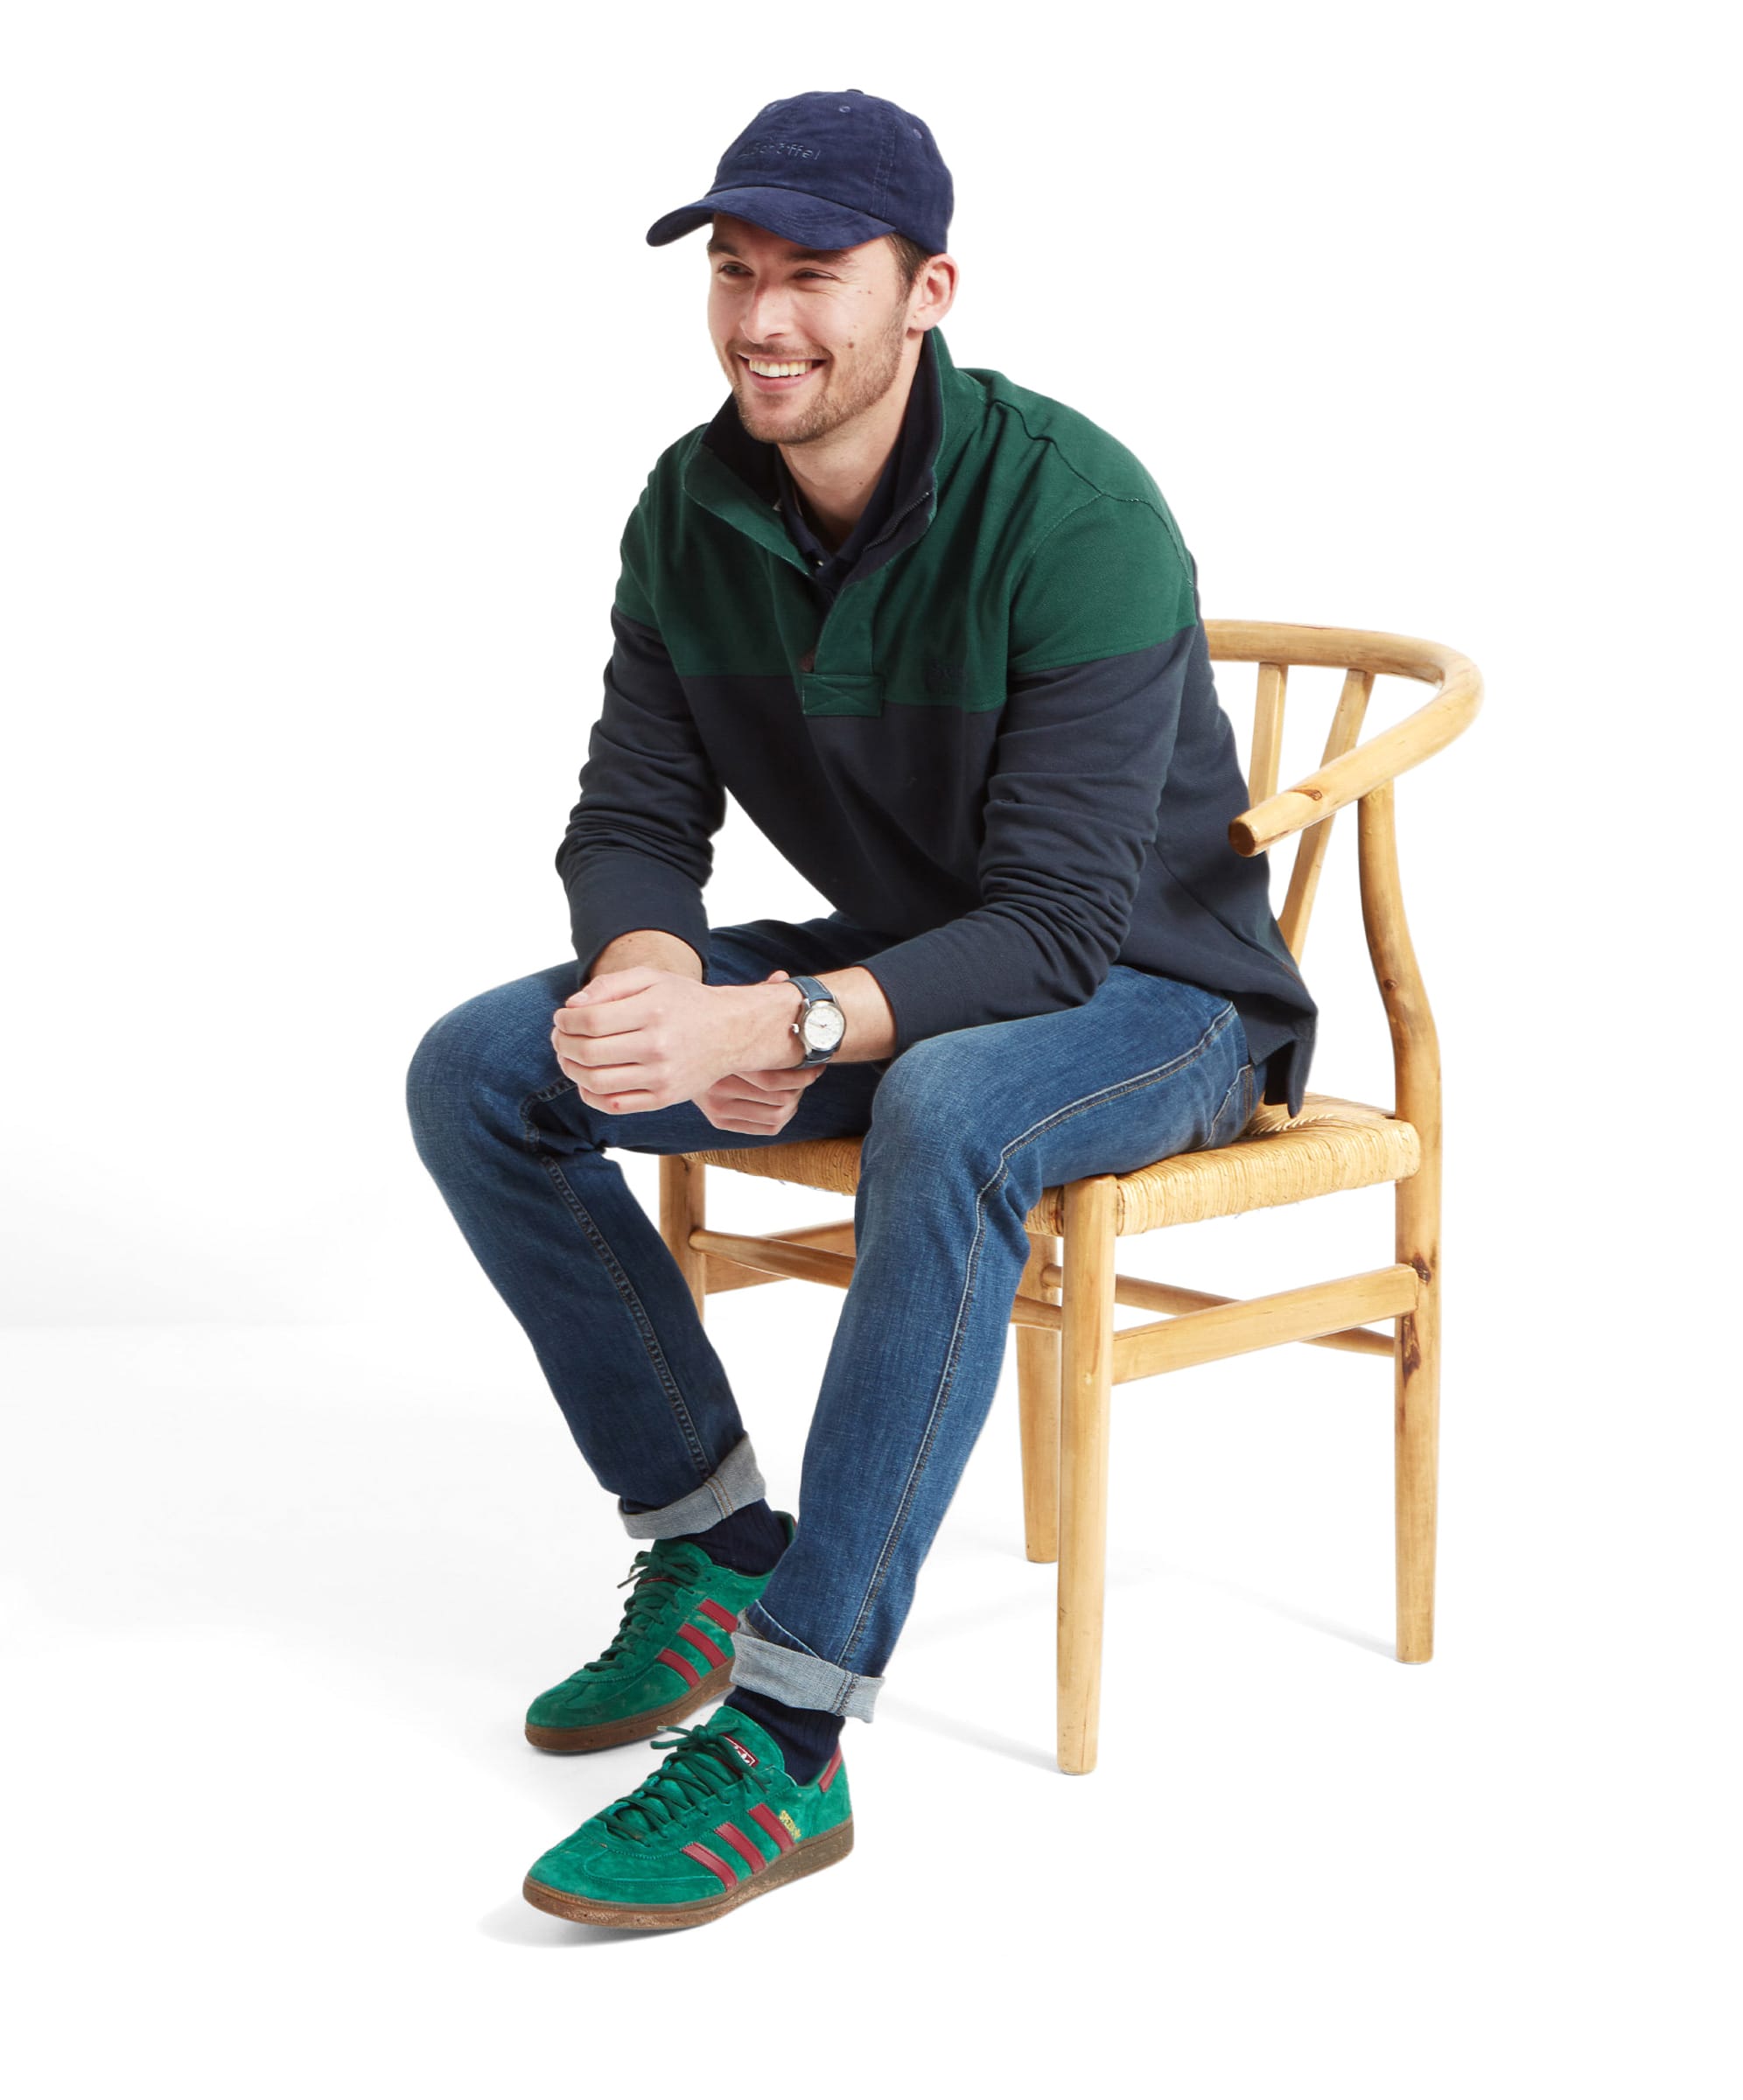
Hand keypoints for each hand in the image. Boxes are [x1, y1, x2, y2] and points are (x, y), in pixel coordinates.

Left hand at [552, 964, 802, 1116]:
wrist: (731, 1032)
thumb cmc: (684, 1002)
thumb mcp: (651, 979)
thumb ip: (609, 985)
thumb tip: (571, 1007)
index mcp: (653, 1011)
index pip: (590, 1021)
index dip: (566, 1020)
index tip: (562, 1017)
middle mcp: (658, 1046)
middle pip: (588, 1052)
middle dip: (563, 1044)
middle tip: (560, 1037)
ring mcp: (661, 1077)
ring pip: (595, 1082)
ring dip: (570, 1069)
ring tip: (569, 1057)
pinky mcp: (663, 1098)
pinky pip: (613, 1105)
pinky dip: (589, 1094)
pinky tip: (587, 1079)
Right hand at [694, 971, 824, 1133]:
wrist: (677, 1043)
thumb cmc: (715, 1020)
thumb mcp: (735, 1005)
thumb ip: (759, 993)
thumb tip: (781, 977)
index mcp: (724, 1063)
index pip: (774, 1080)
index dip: (803, 1073)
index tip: (815, 1062)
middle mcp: (716, 1090)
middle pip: (780, 1099)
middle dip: (802, 1085)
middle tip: (812, 1071)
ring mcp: (717, 1107)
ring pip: (776, 1115)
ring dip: (796, 1101)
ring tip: (800, 1085)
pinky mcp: (719, 1120)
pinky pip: (765, 1127)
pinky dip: (782, 1116)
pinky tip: (787, 1100)